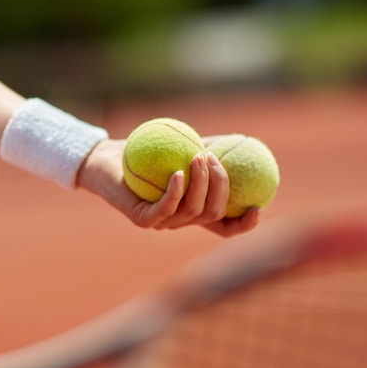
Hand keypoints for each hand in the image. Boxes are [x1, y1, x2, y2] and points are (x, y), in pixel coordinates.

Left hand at [78, 138, 259, 236]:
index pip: (224, 226)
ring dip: (201, 182)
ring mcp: (162, 223)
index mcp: (194, 209)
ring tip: (198, 157)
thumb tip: (244, 140)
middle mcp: (181, 220)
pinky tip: (178, 172)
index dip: (244, 224)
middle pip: (213, 214)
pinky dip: (175, 190)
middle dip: (221, 187)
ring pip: (192, 210)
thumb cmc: (147, 151)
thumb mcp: (184, 146)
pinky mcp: (143, 219)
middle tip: (215, 160)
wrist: (107, 158)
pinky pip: (165, 208)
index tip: (259, 206)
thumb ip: (211, 149)